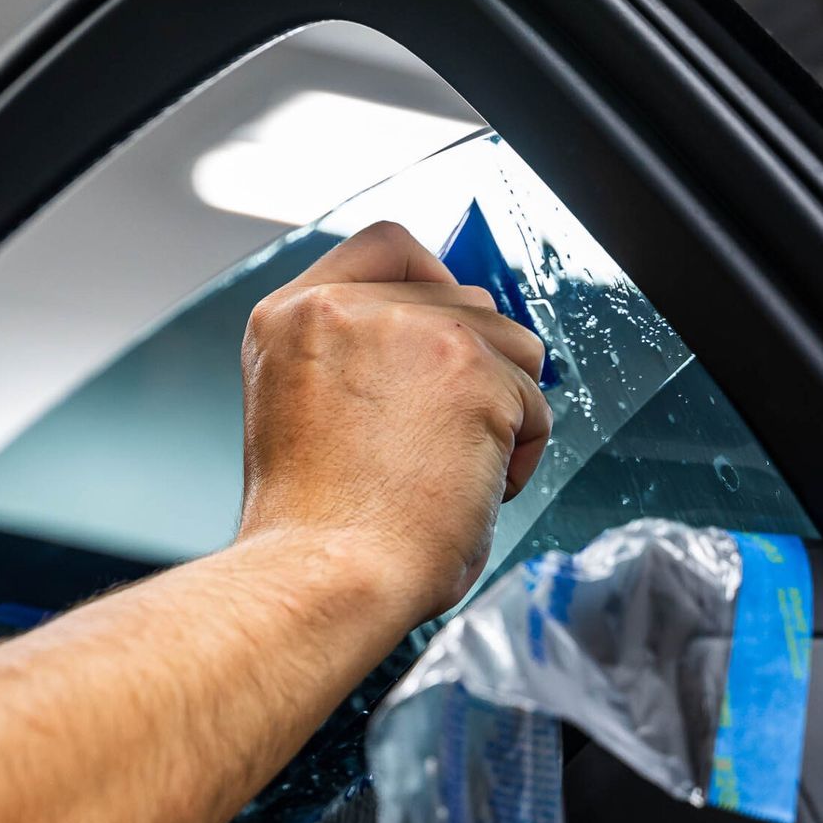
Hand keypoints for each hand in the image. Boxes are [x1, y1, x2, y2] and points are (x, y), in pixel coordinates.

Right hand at [237, 221, 549, 623]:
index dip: (433, 286)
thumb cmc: (313, 530)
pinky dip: (519, 452)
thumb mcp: (302, 411)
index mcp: (289, 318)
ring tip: (454, 472)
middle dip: (474, 368)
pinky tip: (472, 490)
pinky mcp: (469, 369)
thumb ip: (355, 361)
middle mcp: (344, 308)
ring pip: (511, 343)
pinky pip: (533, 401)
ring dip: (501, 408)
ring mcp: (409, 330)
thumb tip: (432, 354)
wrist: (323, 575)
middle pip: (464, 298)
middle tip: (444, 440)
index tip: (444, 336)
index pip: (388, 247)